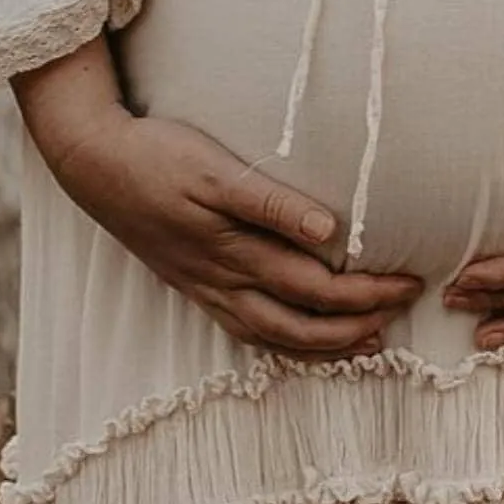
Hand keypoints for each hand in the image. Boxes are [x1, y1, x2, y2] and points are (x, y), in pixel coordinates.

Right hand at [12, 41, 419, 358]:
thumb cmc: (158, 156)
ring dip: (325, 346)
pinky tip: (305, 342)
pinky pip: (246, 333)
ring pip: (274, 337)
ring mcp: (206, 290)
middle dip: (357, 324)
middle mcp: (221, 281)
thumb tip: (328, 232)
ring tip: (369, 342)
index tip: (408, 280)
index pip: (315, 287)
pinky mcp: (194, 288)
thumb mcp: (214, 169)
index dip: (366, 292)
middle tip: (403, 309)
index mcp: (232, 250)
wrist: (94, 165)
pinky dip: (284, 345)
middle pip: (301, 322)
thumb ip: (271, 203)